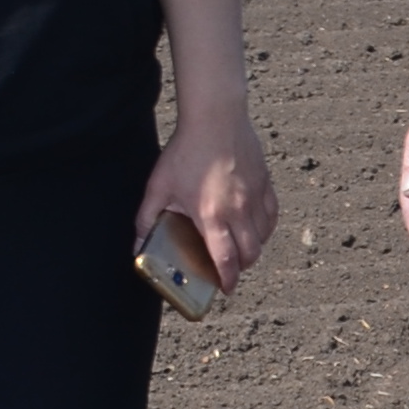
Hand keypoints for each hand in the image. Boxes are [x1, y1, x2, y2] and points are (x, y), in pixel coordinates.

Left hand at [136, 106, 280, 297]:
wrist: (216, 118)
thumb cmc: (187, 150)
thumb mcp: (159, 186)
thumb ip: (147, 219)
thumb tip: (137, 244)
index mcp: (212, 216)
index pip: (226, 260)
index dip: (228, 280)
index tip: (225, 289)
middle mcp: (238, 210)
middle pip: (250, 253)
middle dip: (241, 268)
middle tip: (230, 269)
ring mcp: (255, 196)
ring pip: (263, 236)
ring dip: (253, 248)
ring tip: (240, 248)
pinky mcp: (265, 183)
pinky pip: (272, 214)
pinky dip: (266, 227)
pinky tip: (256, 227)